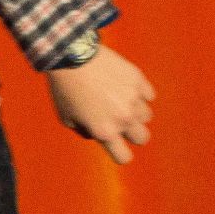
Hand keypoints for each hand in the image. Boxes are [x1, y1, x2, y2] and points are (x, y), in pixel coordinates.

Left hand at [46, 46, 153, 163]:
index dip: (120, 154)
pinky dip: (140, 94)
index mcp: (105, 131)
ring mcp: (134, 99)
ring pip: (147, 116)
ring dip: (136, 112)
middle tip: (121, 123)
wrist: (71, 56)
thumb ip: (87, 132)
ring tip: (120, 101)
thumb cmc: (65, 89)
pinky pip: (149, 95)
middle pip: (142, 138)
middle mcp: (123, 118)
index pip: (124, 157)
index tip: (116, 146)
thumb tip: (100, 135)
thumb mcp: (67, 118)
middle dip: (133, 134)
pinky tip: (125, 87)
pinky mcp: (139, 80)